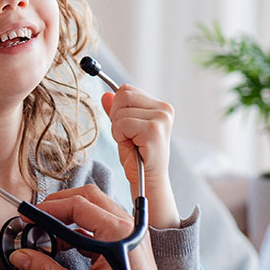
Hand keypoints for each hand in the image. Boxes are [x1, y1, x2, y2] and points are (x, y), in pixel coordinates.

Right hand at [7, 185, 181, 269]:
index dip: (48, 209)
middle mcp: (127, 227)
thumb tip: (22, 256)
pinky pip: (100, 224)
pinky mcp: (128, 243)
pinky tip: (65, 244)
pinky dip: (80, 229)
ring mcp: (130, 233)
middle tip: (36, 217)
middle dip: (58, 205)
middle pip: (87, 197)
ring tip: (48, 232)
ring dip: (69, 217)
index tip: (29, 216)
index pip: (77, 205)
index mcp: (118, 233)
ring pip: (94, 208)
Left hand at [101, 85, 179, 227]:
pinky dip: (119, 136)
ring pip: (120, 111)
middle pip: (123, 95)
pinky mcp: (154, 130)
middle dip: (116, 116)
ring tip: (130, 142)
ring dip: (118, 129)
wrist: (148, 180)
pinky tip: (131, 146)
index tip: (125, 127)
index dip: (117, 107)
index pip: (126, 89)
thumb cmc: (138, 156)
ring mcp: (161, 119)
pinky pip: (122, 123)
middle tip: (126, 135)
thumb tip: (105, 95)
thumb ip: (117, 111)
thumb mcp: (124, 129)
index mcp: (160, 106)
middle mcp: (164, 109)